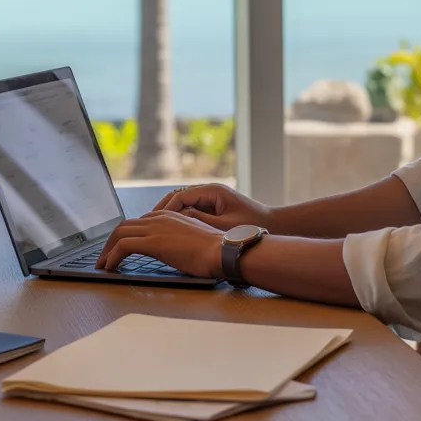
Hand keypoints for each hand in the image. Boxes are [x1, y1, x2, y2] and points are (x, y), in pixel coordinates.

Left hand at [94, 210, 223, 276]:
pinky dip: (112, 257)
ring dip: (107, 250)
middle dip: (110, 242)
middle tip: (104, 257)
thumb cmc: (213, 250)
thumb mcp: (191, 239)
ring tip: (102, 264)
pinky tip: (109, 268)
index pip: (138, 222)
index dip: (125, 236)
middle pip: (124, 226)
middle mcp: (159, 217)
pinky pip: (123, 247)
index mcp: (168, 215)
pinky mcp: (153, 242)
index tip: (118, 249)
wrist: (222, 250)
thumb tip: (170, 250)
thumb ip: (176, 239)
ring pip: (119, 234)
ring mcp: (155, 228)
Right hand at [152, 183, 274, 231]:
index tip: (151, 223)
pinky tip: (170, 230)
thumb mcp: (223, 226)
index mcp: (212, 191)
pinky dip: (178, 216)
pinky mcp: (212, 205)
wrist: (274, 224)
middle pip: (177, 196)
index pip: (180, 197)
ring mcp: (210, 197)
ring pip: (181, 202)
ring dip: (168, 213)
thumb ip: (200, 221)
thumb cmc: (252, 226)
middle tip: (146, 225)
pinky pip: (190, 208)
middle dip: (160, 210)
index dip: (164, 210)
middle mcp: (209, 190)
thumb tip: (176, 219)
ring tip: (153, 227)